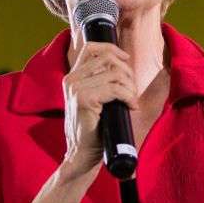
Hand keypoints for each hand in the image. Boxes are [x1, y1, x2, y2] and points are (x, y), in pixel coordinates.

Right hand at [61, 42, 137, 175]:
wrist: (81, 154)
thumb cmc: (92, 130)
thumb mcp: (95, 100)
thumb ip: (100, 82)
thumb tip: (122, 66)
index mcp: (72, 77)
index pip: (91, 48)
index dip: (112, 49)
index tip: (126, 60)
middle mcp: (71, 80)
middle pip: (107, 58)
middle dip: (127, 72)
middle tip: (132, 91)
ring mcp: (76, 89)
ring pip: (115, 74)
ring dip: (130, 88)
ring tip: (132, 102)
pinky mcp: (84, 100)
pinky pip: (116, 89)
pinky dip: (129, 96)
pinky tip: (131, 107)